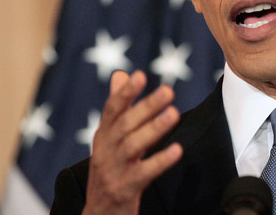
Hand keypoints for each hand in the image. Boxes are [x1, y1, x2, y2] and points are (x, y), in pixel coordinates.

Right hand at [82, 70, 182, 214]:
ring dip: (154, 128)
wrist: (99, 213)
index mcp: (104, 135)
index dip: (125, 92)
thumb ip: (117, 107)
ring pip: (133, 146)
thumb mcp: (109, 138)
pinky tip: (176, 150)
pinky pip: (143, 173)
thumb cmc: (110, 169)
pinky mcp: (124, 189)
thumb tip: (120, 75)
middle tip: (169, 90)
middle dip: (146, 106)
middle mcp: (106, 150)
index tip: (140, 75)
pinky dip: (160, 161)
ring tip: (174, 114)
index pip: (112, 109)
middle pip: (125, 124)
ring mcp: (114, 170)